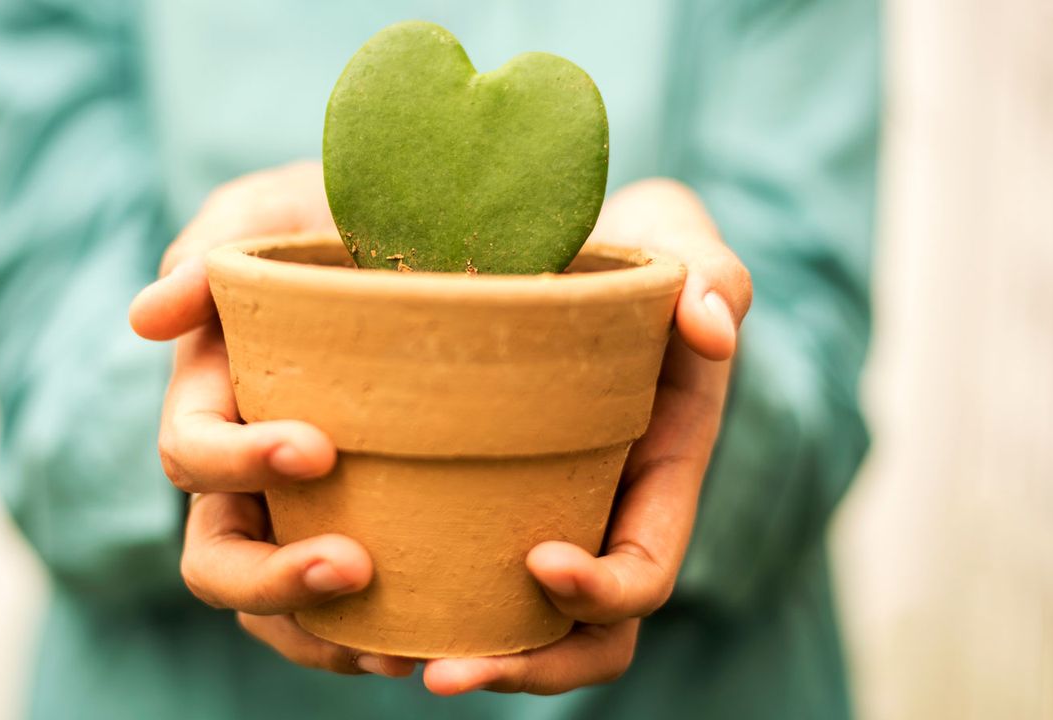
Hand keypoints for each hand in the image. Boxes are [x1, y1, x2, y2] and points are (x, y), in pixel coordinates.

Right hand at [129, 161, 415, 678]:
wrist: (422, 241)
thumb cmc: (333, 222)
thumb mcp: (273, 214)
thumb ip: (209, 252)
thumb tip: (145, 319)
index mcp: (216, 401)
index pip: (191, 454)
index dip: (237, 463)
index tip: (317, 448)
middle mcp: (248, 474)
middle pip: (217, 558)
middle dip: (272, 577)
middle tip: (353, 567)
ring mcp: (302, 512)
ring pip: (274, 609)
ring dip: (321, 634)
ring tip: (395, 649)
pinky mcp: (369, 532)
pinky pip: (347, 614)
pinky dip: (370, 641)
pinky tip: (424, 647)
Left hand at [423, 179, 752, 694]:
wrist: (550, 250)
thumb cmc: (624, 247)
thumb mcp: (676, 240)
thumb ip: (711, 273)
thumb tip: (710, 330)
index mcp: (653, 479)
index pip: (643, 573)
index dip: (602, 593)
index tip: (538, 562)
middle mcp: (594, 517)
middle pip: (577, 638)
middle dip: (521, 666)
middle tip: (442, 672)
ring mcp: (533, 517)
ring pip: (507, 628)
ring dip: (458, 657)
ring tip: (386, 661)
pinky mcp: (465, 499)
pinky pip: (444, 575)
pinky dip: (404, 606)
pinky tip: (341, 599)